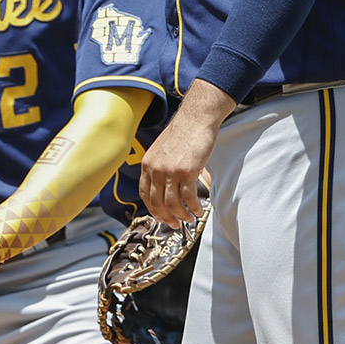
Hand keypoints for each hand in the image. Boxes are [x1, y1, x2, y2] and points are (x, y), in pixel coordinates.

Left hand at [140, 79, 232, 227]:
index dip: (153, 209)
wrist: (195, 119)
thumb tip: (165, 188)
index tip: (161, 216)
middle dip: (167, 217)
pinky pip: (188, 197)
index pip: (145, 194)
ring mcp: (170, 171)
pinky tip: (199, 210)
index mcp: (147, 164)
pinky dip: (194, 207)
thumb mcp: (162, 151)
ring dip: (182, 215)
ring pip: (173, 203)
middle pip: (157, 203)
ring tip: (190, 218)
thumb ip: (160, 168)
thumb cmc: (182, 134)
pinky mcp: (187, 171)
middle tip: (176, 224)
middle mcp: (155, 169)